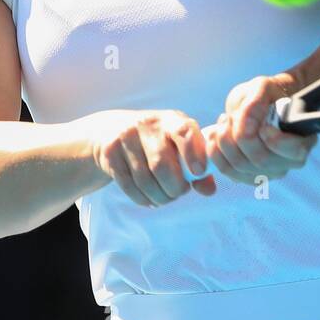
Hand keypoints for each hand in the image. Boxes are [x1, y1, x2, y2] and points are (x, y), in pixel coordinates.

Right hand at [88, 109, 216, 206]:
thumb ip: (198, 167)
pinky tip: (150, 198)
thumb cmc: (159, 142)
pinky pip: (129, 186)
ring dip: (160, 197)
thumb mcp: (179, 145)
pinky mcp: (110, 154)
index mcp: (171, 120)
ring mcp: (126, 138)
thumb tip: (209, 190)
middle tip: (179, 192)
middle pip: (162, 165)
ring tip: (165, 197)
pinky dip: (143, 199)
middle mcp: (147, 125)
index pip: (184, 132)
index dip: (193, 154)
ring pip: (145, 180)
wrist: (112, 131)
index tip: (198, 172)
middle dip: (175, 188)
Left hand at [206, 74, 318, 184]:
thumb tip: (245, 128)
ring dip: (224, 141)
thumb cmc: (266, 95)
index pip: (295, 151)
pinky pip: (228, 170)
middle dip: (238, 136)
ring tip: (222, 121)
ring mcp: (269, 173)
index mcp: (304, 140)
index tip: (263, 126)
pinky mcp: (249, 176)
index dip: (276, 140)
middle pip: (260, 160)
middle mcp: (289, 162)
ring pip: (240, 166)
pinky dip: (215, 152)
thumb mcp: (262, 88)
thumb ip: (255, 105)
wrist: (259, 104)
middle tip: (230, 116)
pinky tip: (216, 135)